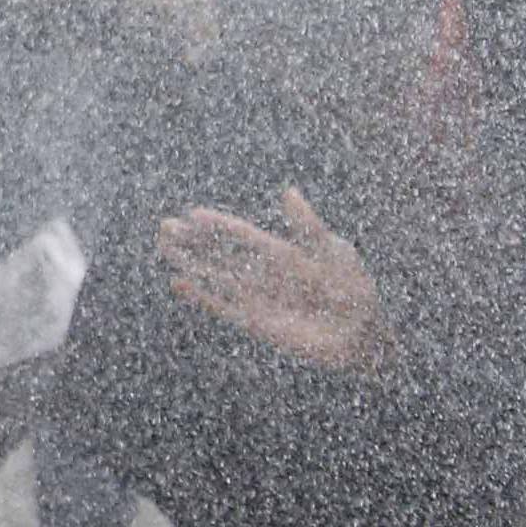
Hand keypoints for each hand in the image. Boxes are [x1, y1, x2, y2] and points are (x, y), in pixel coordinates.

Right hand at [158, 187, 388, 371]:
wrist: (360, 335)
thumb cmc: (353, 289)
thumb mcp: (332, 251)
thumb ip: (306, 226)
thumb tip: (288, 192)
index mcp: (283, 252)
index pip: (242, 235)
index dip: (218, 225)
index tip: (193, 214)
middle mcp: (265, 274)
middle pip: (221, 254)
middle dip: (194, 241)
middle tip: (165, 227)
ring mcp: (259, 298)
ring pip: (216, 277)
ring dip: (191, 264)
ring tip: (165, 248)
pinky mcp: (257, 323)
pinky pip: (223, 307)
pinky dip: (200, 296)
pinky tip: (179, 284)